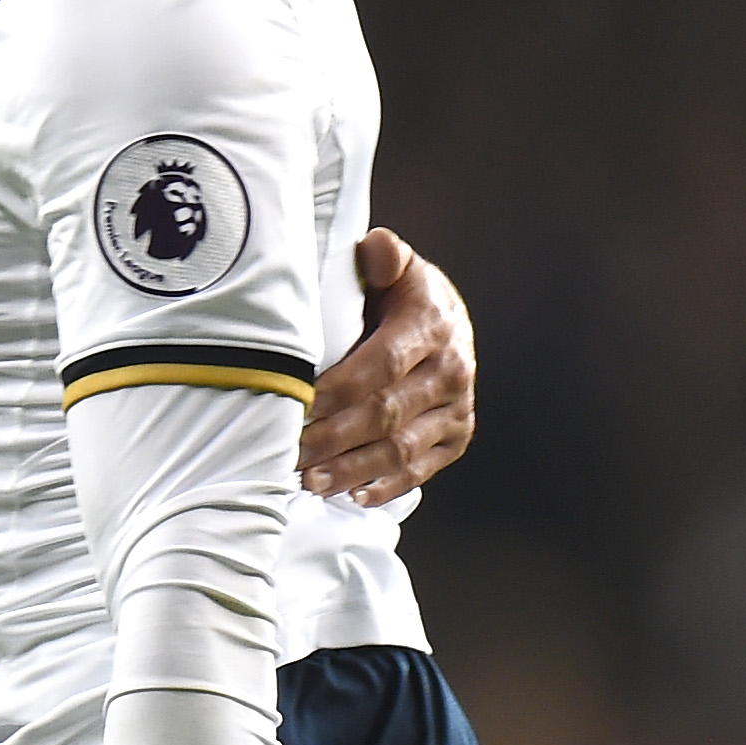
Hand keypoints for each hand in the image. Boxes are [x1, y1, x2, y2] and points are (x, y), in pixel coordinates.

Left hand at [299, 229, 474, 504]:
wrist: (449, 319)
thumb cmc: (401, 294)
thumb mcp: (395, 266)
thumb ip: (383, 256)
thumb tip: (375, 248)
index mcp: (431, 325)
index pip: (379, 365)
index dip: (336, 391)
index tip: (295, 406)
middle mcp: (451, 370)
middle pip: (385, 414)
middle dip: (332, 438)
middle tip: (288, 453)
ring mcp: (457, 408)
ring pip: (401, 449)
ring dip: (353, 470)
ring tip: (309, 481)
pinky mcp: (456, 437)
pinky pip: (421, 470)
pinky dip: (387, 487)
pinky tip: (352, 497)